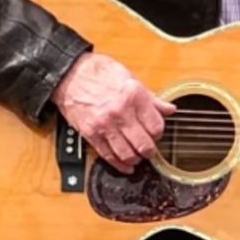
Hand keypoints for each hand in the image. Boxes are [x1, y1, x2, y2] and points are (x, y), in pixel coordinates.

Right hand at [51, 52, 175, 173]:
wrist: (71, 74)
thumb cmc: (99, 73)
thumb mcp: (130, 78)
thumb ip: (151, 98)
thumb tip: (169, 109)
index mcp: (134, 96)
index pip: (156, 126)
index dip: (159, 133)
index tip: (156, 133)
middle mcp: (121, 112)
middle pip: (144, 144)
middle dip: (149, 150)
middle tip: (149, 149)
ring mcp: (105, 124)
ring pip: (127, 153)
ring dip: (136, 159)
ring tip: (138, 156)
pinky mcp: (91, 133)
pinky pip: (108, 156)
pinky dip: (119, 164)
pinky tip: (125, 165)